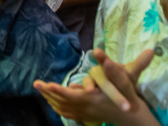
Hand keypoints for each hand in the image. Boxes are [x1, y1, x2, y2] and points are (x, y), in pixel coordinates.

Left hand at [34, 48, 153, 123]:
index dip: (58, 90)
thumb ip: (113, 67)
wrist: (131, 115)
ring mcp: (85, 114)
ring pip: (63, 108)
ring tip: (39, 88)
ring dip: (50, 98)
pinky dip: (57, 107)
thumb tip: (100, 52)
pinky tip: (51, 101)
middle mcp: (86, 108)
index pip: (71, 95)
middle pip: (62, 101)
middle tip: (36, 83)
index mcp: (92, 99)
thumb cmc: (128, 95)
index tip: (47, 83)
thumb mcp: (123, 80)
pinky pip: (67, 113)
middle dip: (48, 92)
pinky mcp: (85, 117)